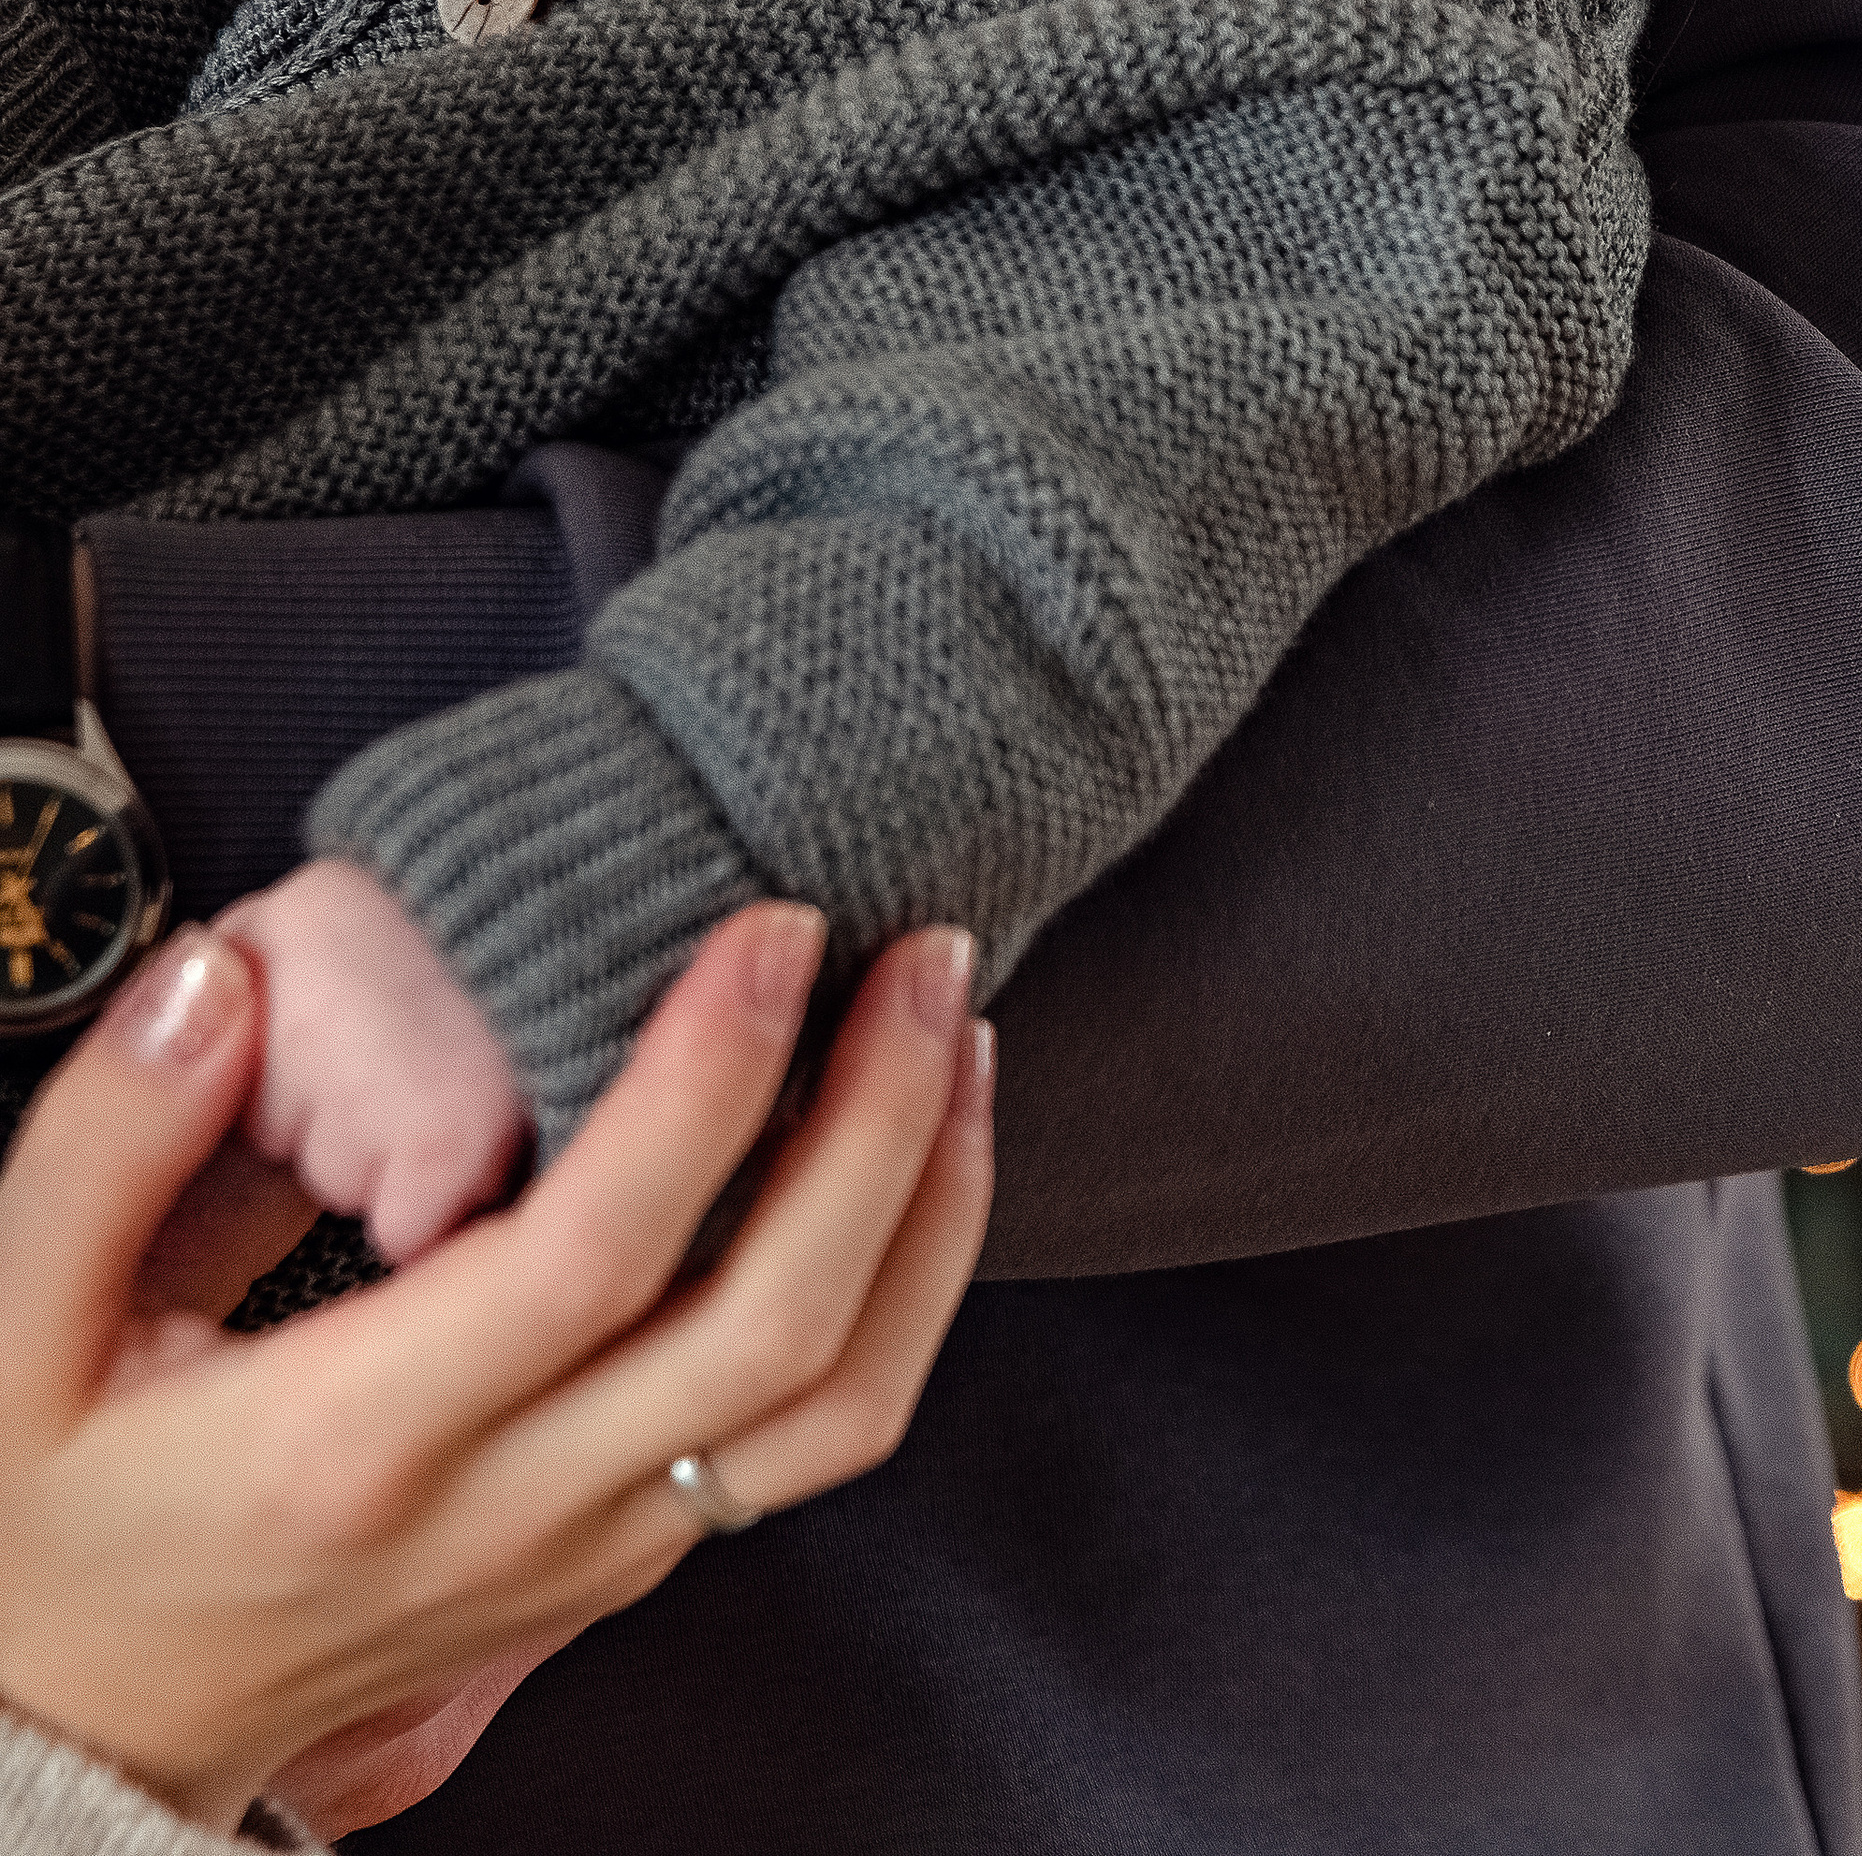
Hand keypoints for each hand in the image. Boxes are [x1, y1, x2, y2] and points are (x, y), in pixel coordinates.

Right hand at [0, 903, 992, 1837]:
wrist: (75, 1740)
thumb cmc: (54, 1531)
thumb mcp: (6, 1342)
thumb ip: (108, 1144)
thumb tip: (223, 982)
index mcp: (356, 1442)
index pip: (597, 1252)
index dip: (711, 1079)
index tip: (769, 930)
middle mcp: (506, 1511)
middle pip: (775, 1327)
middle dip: (880, 1119)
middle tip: (923, 950)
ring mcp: (589, 1550)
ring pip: (840, 1403)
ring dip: (931, 1207)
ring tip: (960, 1036)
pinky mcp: (627, 1556)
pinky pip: (816, 1439)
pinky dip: (901, 1290)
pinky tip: (910, 1161)